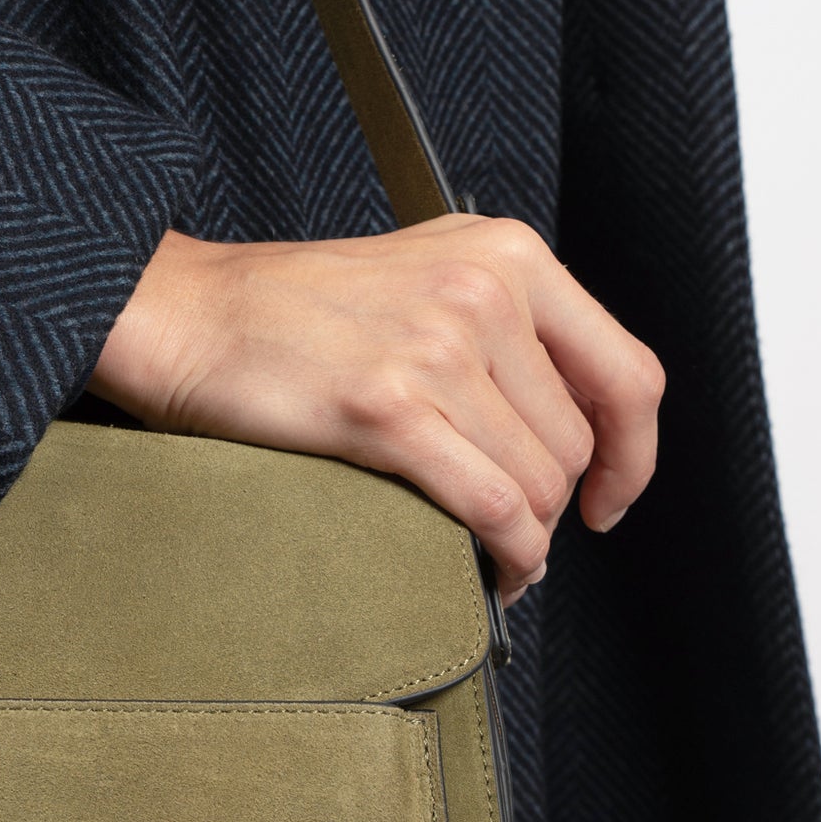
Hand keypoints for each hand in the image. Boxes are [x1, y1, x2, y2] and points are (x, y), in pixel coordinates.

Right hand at [90, 216, 661, 599]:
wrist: (186, 314)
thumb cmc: (289, 308)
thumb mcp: (423, 271)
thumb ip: (502, 321)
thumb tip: (572, 419)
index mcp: (505, 253)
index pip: (626, 371)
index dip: (634, 454)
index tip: (610, 494)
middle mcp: (483, 291)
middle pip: (577, 441)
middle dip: (554, 506)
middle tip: (514, 531)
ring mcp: (436, 347)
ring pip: (538, 483)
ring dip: (526, 540)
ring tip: (492, 554)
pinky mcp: (389, 407)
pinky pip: (492, 508)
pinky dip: (505, 557)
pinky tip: (487, 568)